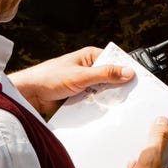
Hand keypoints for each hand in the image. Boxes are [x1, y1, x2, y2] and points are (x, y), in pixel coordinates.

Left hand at [7, 46, 133, 117]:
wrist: (28, 95)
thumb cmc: (48, 78)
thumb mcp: (81, 76)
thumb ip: (105, 74)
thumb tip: (127, 72)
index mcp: (90, 56)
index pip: (115, 61)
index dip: (126, 70)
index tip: (138, 80)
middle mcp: (88, 68)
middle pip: (111, 77)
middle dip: (117, 87)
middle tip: (129, 96)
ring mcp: (84, 83)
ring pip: (103, 91)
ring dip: (106, 98)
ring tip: (115, 105)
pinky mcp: (79, 96)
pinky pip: (94, 101)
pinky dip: (97, 106)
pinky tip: (102, 111)